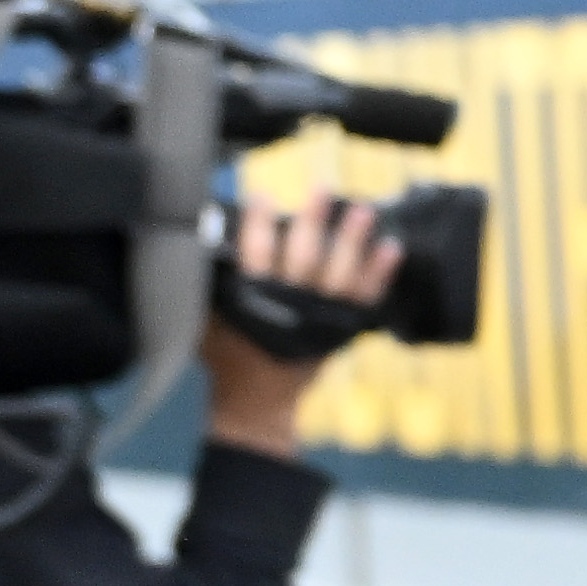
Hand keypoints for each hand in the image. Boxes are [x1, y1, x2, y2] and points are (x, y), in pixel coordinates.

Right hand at [198, 193, 399, 455]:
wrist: (257, 395)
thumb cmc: (225, 348)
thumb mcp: (202, 313)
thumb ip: (203, 279)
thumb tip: (195, 232)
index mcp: (251, 299)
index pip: (255, 254)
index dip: (260, 224)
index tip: (263, 196)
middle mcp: (289, 306)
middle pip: (304, 258)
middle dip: (313, 222)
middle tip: (322, 190)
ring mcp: (321, 318)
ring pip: (340, 274)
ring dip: (353, 240)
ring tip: (364, 211)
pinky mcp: (343, 327)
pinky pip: (366, 297)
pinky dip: (380, 273)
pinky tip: (392, 248)